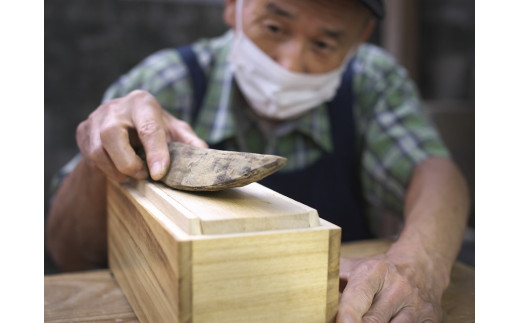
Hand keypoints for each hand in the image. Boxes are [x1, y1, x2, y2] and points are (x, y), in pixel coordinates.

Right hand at [76, 89, 207, 181]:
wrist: (124, 122)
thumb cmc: (154, 126)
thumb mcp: (175, 130)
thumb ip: (190, 141)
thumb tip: (206, 155)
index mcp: (142, 102)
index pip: (149, 128)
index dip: (156, 153)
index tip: (159, 174)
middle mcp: (115, 106)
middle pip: (112, 136)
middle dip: (129, 163)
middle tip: (144, 175)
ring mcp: (95, 117)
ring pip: (97, 151)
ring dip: (117, 170)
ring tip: (134, 173)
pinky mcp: (83, 131)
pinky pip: (90, 158)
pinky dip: (106, 170)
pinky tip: (119, 168)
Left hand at [336, 253, 445, 322]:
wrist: (422, 265)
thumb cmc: (382, 270)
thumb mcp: (358, 266)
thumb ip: (334, 275)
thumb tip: (307, 281)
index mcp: (374, 273)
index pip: (358, 297)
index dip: (348, 315)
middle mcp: (398, 289)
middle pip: (373, 322)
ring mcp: (416, 307)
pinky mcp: (432, 320)